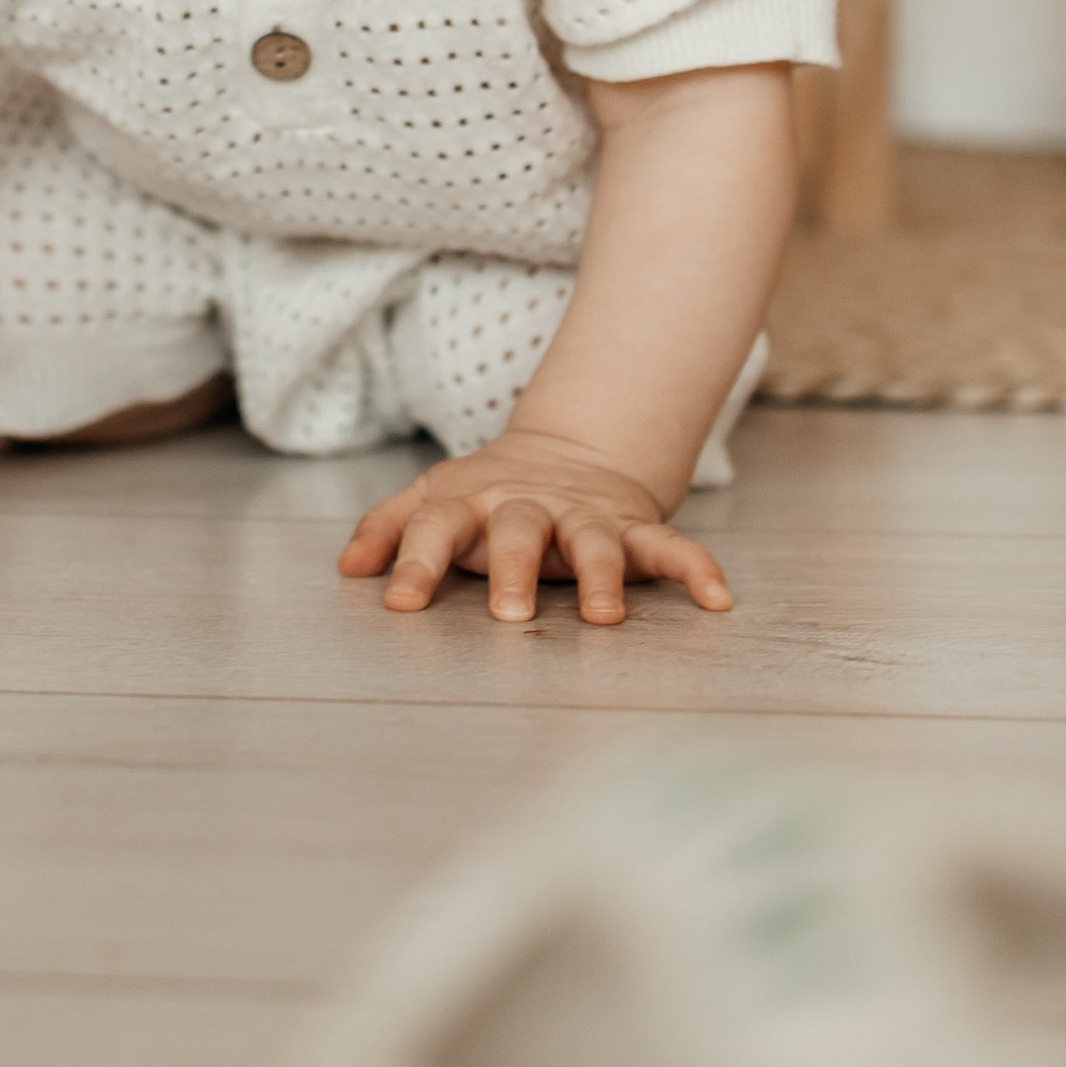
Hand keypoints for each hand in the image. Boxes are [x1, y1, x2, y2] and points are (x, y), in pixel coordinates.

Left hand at [338, 430, 733, 626]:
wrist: (571, 449)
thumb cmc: (487, 493)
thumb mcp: (433, 498)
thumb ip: (388, 528)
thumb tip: (347, 567)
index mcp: (471, 502)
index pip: (435, 525)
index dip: (414, 560)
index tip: (399, 603)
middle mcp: (527, 507)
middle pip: (518, 531)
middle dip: (513, 570)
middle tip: (509, 616)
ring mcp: (583, 516)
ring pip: (594, 541)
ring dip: (601, 576)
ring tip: (604, 617)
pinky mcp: (631, 526)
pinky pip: (669, 545)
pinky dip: (695, 568)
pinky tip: (718, 598)